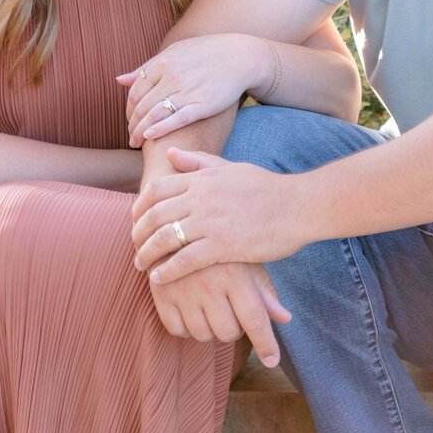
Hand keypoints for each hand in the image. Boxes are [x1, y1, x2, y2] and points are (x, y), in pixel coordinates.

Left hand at [119, 35, 270, 144]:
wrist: (240, 57)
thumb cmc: (205, 55)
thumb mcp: (174, 54)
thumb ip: (147, 68)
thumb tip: (119, 80)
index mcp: (162, 63)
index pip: (135, 92)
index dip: (129, 109)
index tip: (130, 121)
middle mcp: (171, 76)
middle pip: (141, 105)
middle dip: (132, 124)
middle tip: (130, 137)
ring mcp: (187, 90)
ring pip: (154, 115)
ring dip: (140, 132)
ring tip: (136, 143)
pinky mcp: (202, 104)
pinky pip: (176, 119)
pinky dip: (159, 129)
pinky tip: (150, 137)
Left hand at [132, 148, 302, 281]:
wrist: (298, 206)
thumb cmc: (267, 188)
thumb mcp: (230, 168)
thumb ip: (199, 162)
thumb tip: (171, 153)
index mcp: (201, 178)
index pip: (156, 190)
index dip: (139, 207)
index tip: (135, 220)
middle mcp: (201, 197)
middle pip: (154, 215)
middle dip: (138, 233)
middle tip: (134, 246)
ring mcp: (211, 221)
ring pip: (164, 238)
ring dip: (147, 254)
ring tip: (140, 265)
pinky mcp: (223, 245)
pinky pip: (184, 260)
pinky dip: (167, 271)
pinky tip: (159, 279)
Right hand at [147, 260, 289, 367]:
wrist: (176, 227)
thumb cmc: (220, 248)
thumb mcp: (246, 262)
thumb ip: (264, 292)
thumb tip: (285, 318)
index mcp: (235, 275)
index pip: (254, 319)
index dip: (265, 344)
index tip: (272, 361)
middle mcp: (209, 284)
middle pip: (228, 332)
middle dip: (234, 329)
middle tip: (230, 311)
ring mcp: (183, 290)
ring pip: (203, 335)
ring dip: (210, 329)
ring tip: (209, 308)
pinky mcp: (161, 294)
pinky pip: (177, 330)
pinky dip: (186, 327)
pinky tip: (190, 309)